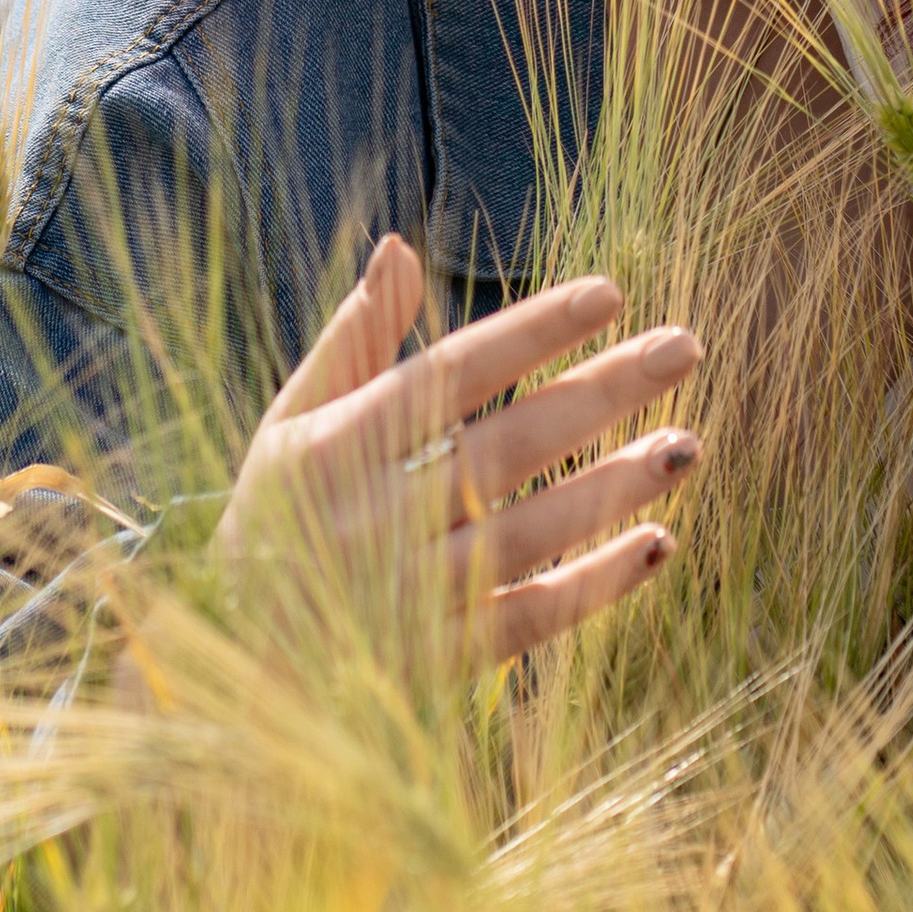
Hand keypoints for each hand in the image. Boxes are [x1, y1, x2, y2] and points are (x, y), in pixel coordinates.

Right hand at [214, 235, 700, 664]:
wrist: (227, 665)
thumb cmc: (275, 521)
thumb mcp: (290, 422)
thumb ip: (353, 338)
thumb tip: (399, 246)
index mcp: (339, 443)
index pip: (453, 371)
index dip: (533, 331)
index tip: (611, 292)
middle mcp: (376, 512)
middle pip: (509, 443)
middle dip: (602, 392)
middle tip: (684, 348)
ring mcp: (409, 592)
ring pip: (530, 529)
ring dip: (613, 487)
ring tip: (685, 443)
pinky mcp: (437, 661)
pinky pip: (529, 618)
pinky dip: (594, 585)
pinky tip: (656, 543)